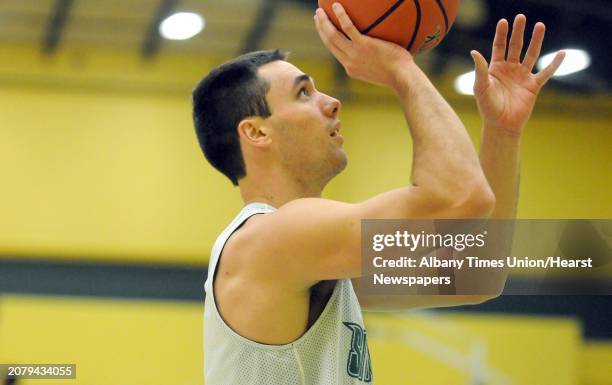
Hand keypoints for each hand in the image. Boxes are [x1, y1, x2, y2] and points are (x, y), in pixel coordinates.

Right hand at [314, 3, 412, 88]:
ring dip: (324, 22)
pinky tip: (336, 5)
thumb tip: (377, 49)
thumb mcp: (379, 71)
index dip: (325, 38)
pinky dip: (340, 15)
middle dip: (321, 28)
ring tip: (320, 10)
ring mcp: (355, 54)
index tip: (322, 28)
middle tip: (317, 16)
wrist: (402, 77)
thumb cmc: (398, 74)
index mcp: (350, 68)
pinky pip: (348, 27)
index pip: (334, 51)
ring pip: (333, 35)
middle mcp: (349, 62)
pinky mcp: (363, 45)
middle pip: (329, 42)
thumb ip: (372, 61)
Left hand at [471, 14, 565, 135]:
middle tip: (521, 17)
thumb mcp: (481, 87)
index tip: (504, 21)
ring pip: (531, 54)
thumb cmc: (488, 107)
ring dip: (536, 41)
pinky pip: (546, 73)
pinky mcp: (533, 86)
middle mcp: (510, 69)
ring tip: (540, 25)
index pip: (499, 47)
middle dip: (518, 32)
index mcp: (496, 68)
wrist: (501, 125)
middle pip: (515, 46)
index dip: (501, 34)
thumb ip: (480, 70)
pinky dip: (554, 64)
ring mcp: (522, 76)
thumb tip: (474, 52)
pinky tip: (562, 53)